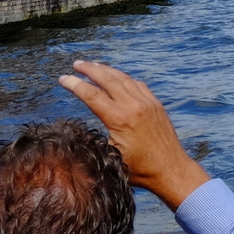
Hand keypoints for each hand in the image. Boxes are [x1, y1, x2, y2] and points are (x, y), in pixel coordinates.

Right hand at [60, 60, 211, 210]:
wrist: (171, 169)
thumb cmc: (140, 170)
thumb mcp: (111, 157)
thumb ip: (96, 141)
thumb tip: (79, 132)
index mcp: (119, 118)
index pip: (91, 95)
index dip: (75, 85)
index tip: (63, 78)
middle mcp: (133, 105)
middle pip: (107, 79)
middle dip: (89, 69)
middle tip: (76, 64)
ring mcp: (147, 102)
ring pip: (123, 78)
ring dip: (107, 70)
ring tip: (93, 65)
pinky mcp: (156, 104)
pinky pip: (137, 84)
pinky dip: (124, 77)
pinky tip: (118, 77)